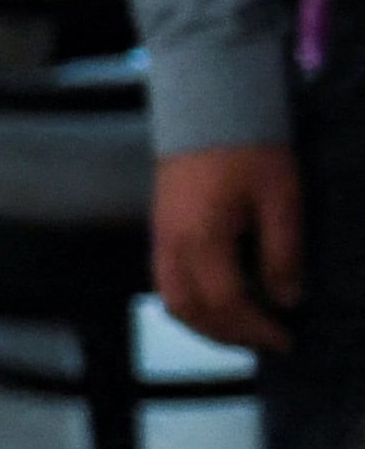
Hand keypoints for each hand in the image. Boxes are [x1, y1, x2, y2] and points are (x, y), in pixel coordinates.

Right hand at [153, 143, 305, 350]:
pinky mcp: (160, 231)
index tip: (286, 338)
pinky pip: (166, 284)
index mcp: (203, 240)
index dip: (257, 328)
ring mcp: (161, 239)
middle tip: (266, 341)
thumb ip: (284, 251)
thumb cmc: (249, 148)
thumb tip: (288, 299)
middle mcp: (173, 247)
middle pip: (192, 311)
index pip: (226, 303)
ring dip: (205, 325)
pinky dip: (190, 306)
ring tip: (241, 330)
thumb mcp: (282, 197)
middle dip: (229, 334)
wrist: (208, 108)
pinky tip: (215, 304)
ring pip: (172, 302)